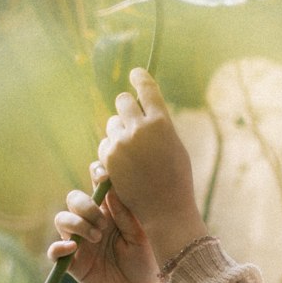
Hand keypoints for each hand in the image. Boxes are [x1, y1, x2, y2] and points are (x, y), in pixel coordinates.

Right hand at [50, 161, 161, 282]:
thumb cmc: (147, 262)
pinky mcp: (73, 264)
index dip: (96, 173)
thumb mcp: (141, 235)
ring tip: (97, 237)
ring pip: (62, 219)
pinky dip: (58, 247)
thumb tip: (111, 188)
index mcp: (111, 212)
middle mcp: (92, 223)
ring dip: (77, 223)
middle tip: (103, 224)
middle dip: (86, 206)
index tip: (103, 176)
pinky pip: (54, 251)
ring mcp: (81, 242)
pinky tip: (72, 248)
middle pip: (74, 199)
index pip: (98, 185)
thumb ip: (126, 213)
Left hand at [97, 69, 207, 263]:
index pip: (147, 88)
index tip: (135, 73)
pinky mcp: (108, 158)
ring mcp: (122, 142)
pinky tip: (124, 166)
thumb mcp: (174, 145)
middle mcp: (140, 128)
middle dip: (126, 107)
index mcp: (161, 122)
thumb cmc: (175, 178)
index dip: (140, 78)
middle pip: (122, 101)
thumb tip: (142, 109)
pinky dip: (112, 151)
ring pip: (112, 124)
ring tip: (133, 152)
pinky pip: (106, 144)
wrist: (164, 208)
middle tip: (131, 117)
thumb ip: (158, 126)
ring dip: (119, 132)